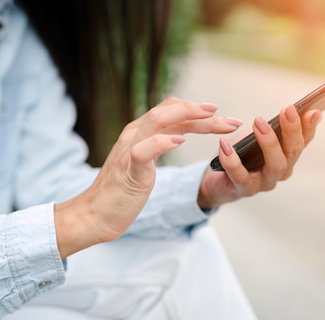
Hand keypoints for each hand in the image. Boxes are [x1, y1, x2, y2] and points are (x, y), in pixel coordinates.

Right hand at [54, 97, 241, 257]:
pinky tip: (181, 141)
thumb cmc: (121, 191)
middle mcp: (134, 134)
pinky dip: (163, 142)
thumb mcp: (142, 161)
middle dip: (202, 112)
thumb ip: (156, 144)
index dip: (197, 111)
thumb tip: (178, 133)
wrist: (95, 215)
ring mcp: (129, 149)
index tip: (222, 116)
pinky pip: (144, 149)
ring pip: (158, 120)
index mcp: (139, 132)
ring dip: (188, 115)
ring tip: (213, 116)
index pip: (170, 110)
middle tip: (230, 120)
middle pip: (169, 111)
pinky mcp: (129, 170)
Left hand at [197, 105, 320, 209]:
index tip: (313, 111)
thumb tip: (291, 109)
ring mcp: (265, 183)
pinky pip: (241, 176)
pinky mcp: (244, 189)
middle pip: (293, 152)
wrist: (218, 179)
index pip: (303, 141)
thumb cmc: (243, 153)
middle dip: (292, 130)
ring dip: (269, 143)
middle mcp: (281, 171)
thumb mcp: (258, 136)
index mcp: (287, 156)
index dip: (310, 126)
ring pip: (275, 166)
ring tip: (259, 122)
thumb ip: (274, 126)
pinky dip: (233, 160)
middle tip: (287, 110)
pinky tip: (225, 144)